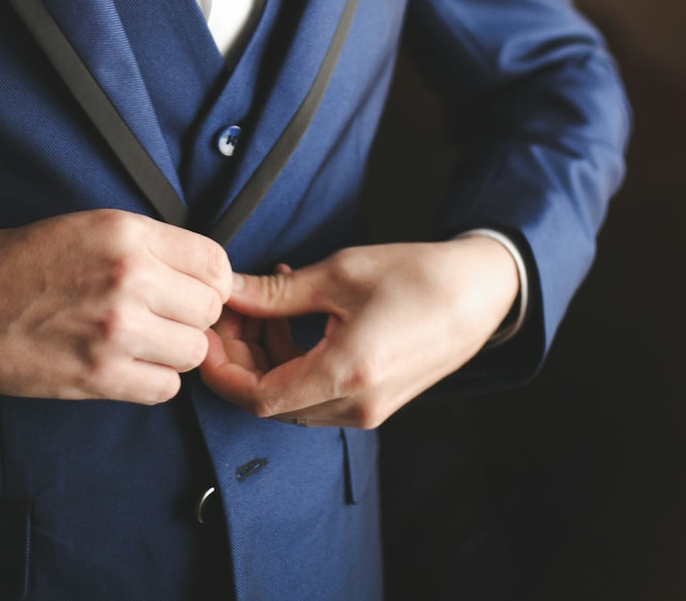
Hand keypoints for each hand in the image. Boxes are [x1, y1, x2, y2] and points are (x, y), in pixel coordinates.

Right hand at [0, 210, 231, 404]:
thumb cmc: (20, 262)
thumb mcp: (89, 226)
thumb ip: (146, 245)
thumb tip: (196, 272)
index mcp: (127, 233)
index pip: (214, 261)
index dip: (209, 279)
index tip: (193, 289)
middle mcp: (129, 277)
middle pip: (208, 309)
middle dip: (191, 316)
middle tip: (164, 317)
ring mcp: (116, 330)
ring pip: (193, 351)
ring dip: (174, 351)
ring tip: (143, 341)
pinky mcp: (100, 376)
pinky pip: (165, 388)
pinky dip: (153, 380)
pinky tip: (128, 365)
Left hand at [199, 237, 518, 427]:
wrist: (480, 293)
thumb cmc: (416, 276)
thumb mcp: (339, 274)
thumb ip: (276, 293)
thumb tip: (228, 291)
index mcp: (345, 375)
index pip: (258, 398)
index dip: (223, 371)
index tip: (205, 336)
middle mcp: (355, 407)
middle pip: (272, 400)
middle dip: (241, 357)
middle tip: (227, 309)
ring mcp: (368, 410)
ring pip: (293, 397)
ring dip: (267, 355)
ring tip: (263, 300)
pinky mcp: (376, 402)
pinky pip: (319, 391)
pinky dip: (295, 358)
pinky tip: (294, 312)